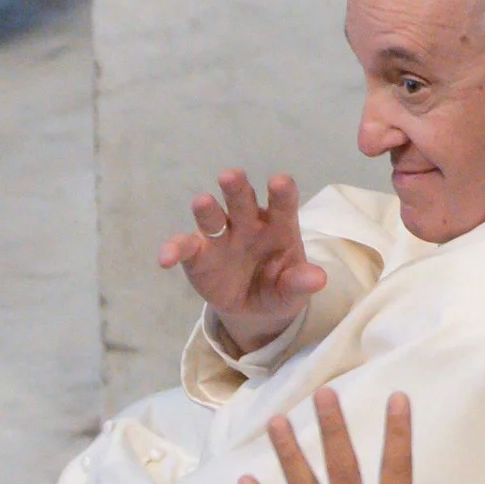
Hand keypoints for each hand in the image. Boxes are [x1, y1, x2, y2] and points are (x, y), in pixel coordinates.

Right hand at [161, 173, 328, 355]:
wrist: (253, 307)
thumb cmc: (278, 288)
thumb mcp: (293, 290)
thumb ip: (301, 282)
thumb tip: (318, 279)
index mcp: (278, 223)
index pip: (282, 201)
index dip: (281, 191)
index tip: (279, 182)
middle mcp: (248, 222)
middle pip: (242, 198)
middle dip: (236, 187)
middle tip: (230, 176)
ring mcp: (221, 235)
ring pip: (212, 216)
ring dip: (206, 208)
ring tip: (202, 202)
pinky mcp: (198, 253)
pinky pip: (184, 247)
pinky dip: (174, 250)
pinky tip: (166, 259)